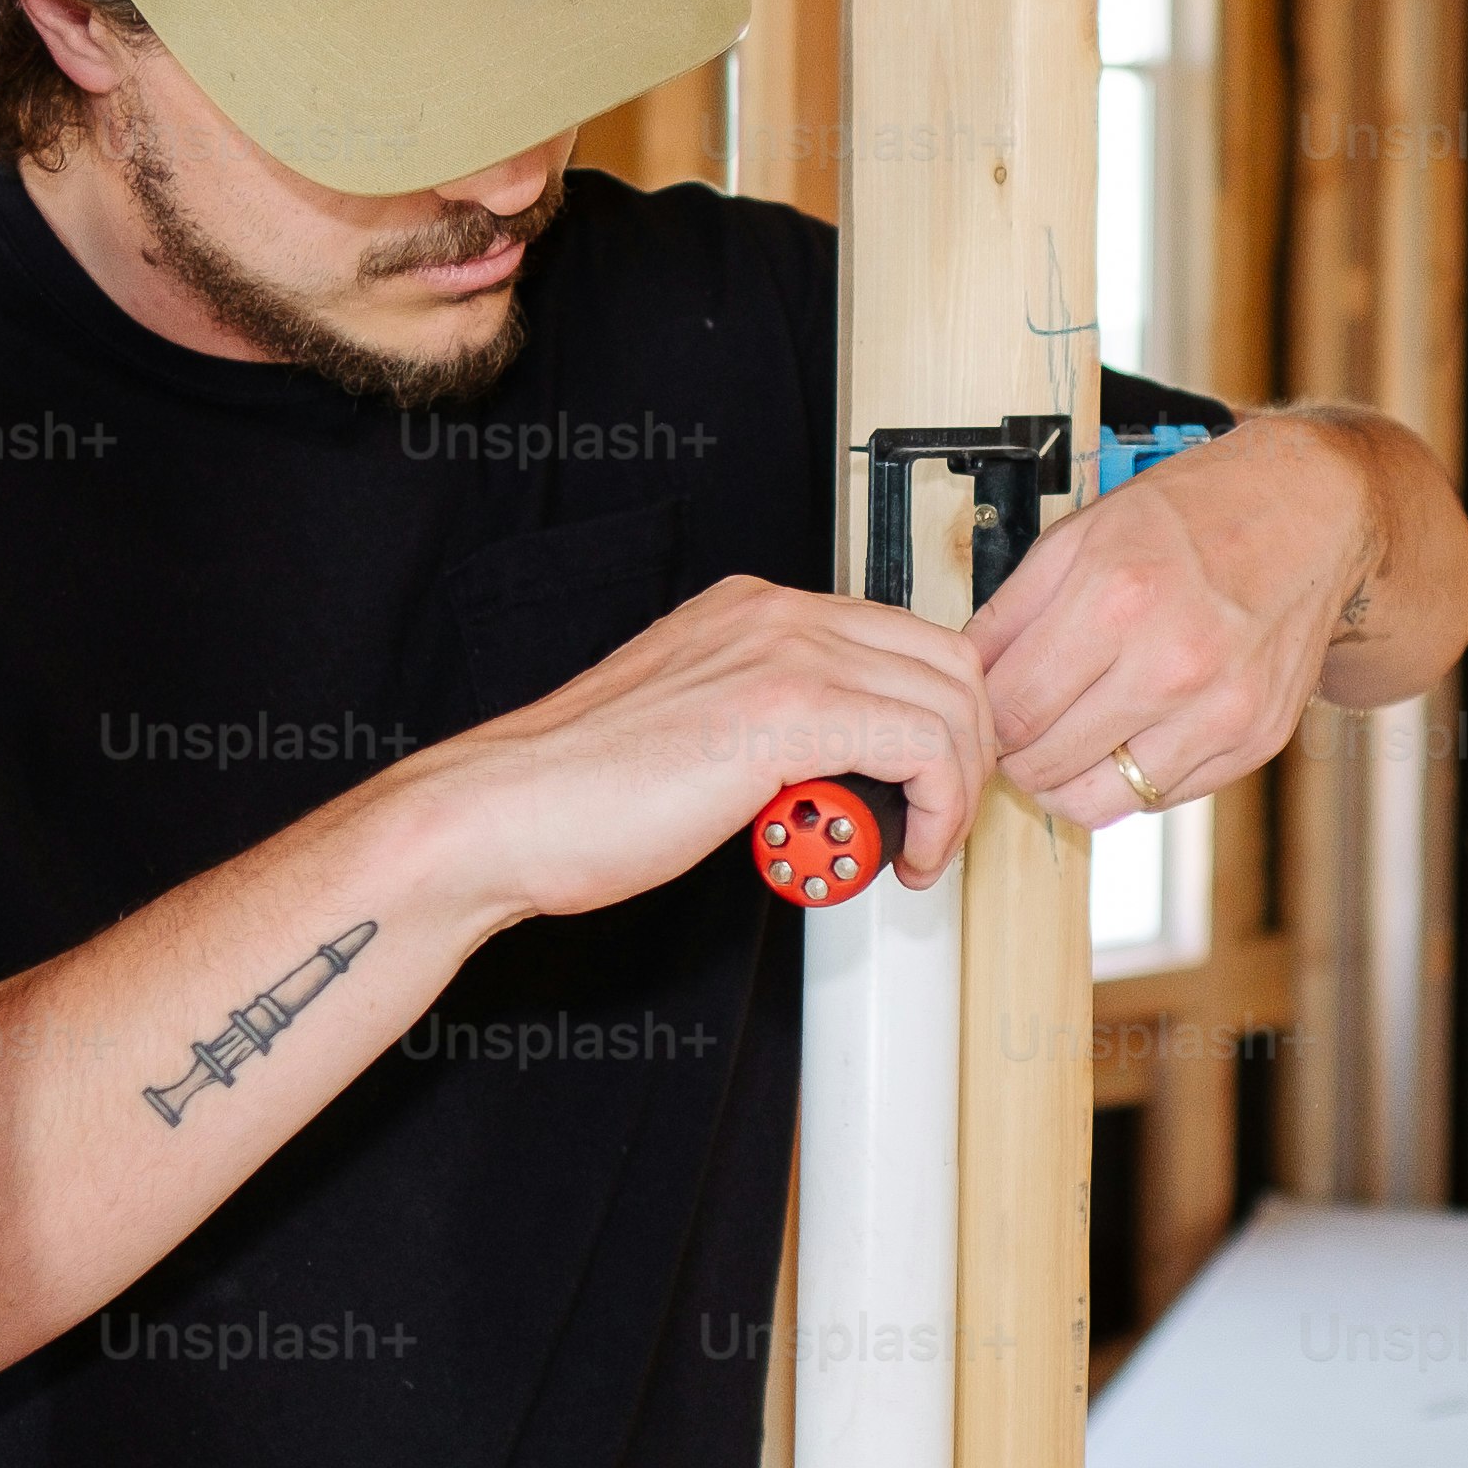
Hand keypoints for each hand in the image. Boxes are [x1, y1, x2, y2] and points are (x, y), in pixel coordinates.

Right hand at [397, 575, 1001, 921]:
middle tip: (937, 823)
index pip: (905, 640)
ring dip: (955, 790)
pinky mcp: (786, 709)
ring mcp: (783, 652)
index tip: (931, 786)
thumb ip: (768, 726)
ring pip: (949, 702)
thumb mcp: (695, 732)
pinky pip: (924, 746)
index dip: (940, 721)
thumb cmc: (577, 796)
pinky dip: (937, 810)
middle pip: (948, 661)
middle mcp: (775, 614)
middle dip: (966, 754)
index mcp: (753, 611)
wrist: (501, 816)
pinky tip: (902, 856)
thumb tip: (838, 770)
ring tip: (917, 849)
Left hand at [969, 415, 1380, 836]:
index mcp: (1117, 597)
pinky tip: (1129, 734)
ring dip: (1066, 782)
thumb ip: (1011, 612)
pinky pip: (1160, 799)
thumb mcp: (1081, 535)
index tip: (985, 714)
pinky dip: (1130, 779)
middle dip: (1016, 754)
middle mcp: (1174, 661)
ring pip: (1099, 801)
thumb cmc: (1193, 516)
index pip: (1010, 709)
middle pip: (1046, 763)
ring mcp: (1222, 709)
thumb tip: (963, 679)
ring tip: (1066, 744)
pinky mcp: (1256, 739)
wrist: (1309, 514)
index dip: (982, 721)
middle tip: (1020, 731)